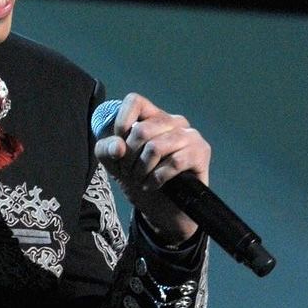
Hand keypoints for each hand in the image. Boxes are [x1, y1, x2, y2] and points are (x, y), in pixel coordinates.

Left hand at [93, 92, 210, 244]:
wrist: (162, 207)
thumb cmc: (138, 177)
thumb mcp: (113, 162)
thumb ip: (106, 149)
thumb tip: (118, 146)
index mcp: (151, 116)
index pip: (134, 101)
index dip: (121, 123)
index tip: (117, 147)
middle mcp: (173, 121)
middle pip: (141, 130)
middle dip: (128, 157)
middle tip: (128, 172)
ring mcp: (189, 135)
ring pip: (155, 147)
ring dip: (141, 169)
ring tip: (140, 179)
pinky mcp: (201, 152)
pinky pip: (174, 162)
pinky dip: (157, 178)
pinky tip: (153, 184)